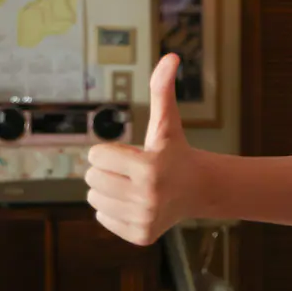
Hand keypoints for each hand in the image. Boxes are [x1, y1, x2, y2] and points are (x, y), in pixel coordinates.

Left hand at [85, 54, 203, 244]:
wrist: (200, 189)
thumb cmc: (176, 152)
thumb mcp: (166, 123)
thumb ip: (162, 90)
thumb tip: (170, 56)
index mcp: (149, 169)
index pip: (95, 155)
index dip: (112, 151)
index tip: (134, 155)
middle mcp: (147, 198)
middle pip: (91, 178)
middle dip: (109, 170)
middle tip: (134, 171)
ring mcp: (144, 219)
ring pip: (94, 198)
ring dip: (109, 189)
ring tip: (135, 186)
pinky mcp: (141, 235)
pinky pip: (102, 217)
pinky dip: (114, 209)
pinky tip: (137, 203)